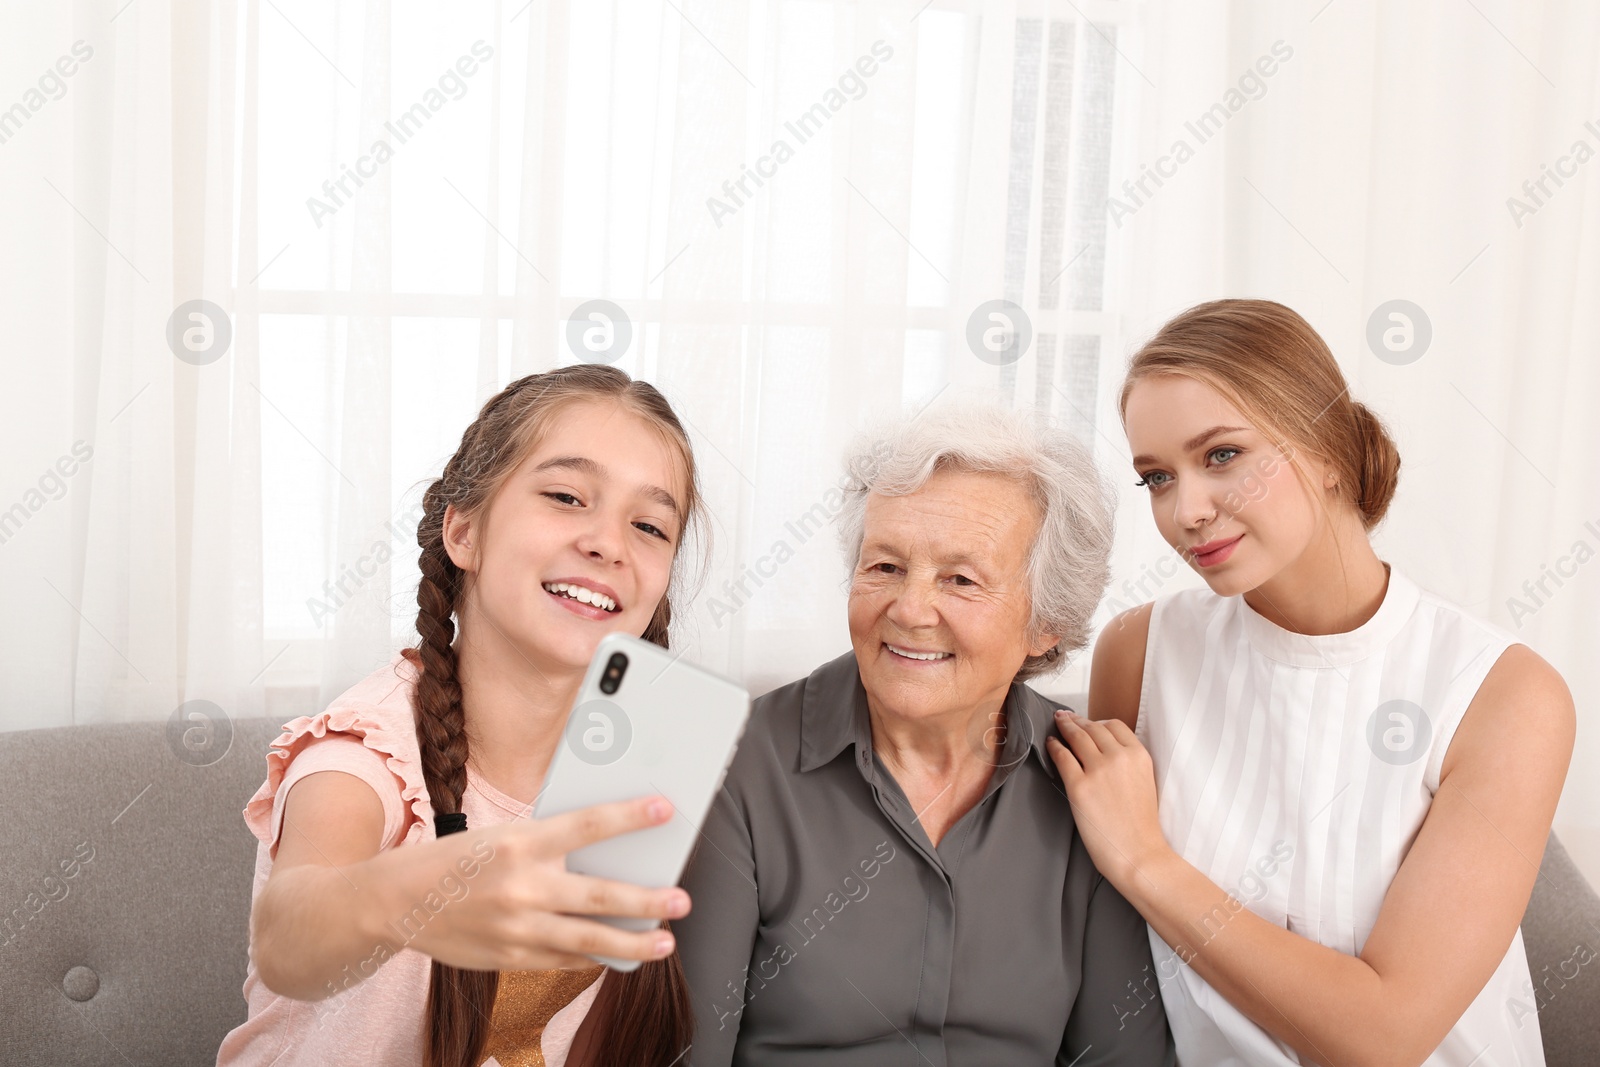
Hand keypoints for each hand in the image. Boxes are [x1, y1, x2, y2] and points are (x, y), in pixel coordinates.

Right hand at [381, 795, 691, 970]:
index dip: (629, 817)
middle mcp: (522, 886)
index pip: (586, 825)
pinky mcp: (510, 957)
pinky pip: (564, 957)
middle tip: (682, 900)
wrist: (394, 902)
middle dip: (647, 901)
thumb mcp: (501, 836)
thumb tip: (605, 853)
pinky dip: (594, 954)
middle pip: (599, 895)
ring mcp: (517, 927)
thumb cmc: (456, 860)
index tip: (665, 809)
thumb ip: (548, 845)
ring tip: (665, 942)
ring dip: (633, 942)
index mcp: (520, 843)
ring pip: (589, 939)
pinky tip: (619, 953)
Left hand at [1046, 711, 1169, 888]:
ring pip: (1077, 736)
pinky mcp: (1079, 786)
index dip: (1098, 722)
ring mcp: (1098, 770)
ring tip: (1057, 723)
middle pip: (1094, 727)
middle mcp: (1119, 757)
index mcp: (1139, 756)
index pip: (1115, 725)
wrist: (1138, 853)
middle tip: (1066, 718)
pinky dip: (1054, 747)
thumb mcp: (1145, 782)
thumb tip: (1103, 752)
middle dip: (1078, 721)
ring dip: (1064, 727)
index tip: (1088, 722)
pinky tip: (1051, 744)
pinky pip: (1062, 757)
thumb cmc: (1141, 826)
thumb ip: (1128, 763)